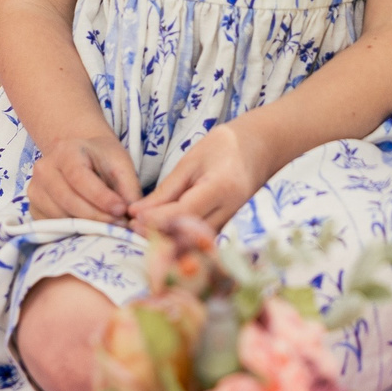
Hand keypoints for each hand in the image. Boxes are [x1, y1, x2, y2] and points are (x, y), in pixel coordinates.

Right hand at [26, 133, 142, 222]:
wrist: (80, 157)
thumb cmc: (102, 159)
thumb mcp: (121, 164)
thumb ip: (129, 188)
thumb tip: (132, 215)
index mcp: (67, 151)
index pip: (79, 177)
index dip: (101, 197)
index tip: (121, 211)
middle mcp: (44, 168)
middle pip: (67, 199)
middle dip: (96, 216)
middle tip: (119, 225)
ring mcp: (35, 189)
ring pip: (59, 216)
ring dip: (85, 227)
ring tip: (108, 226)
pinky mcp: (34, 207)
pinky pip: (52, 226)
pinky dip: (72, 231)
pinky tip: (89, 227)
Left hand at [129, 122, 268, 235]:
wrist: (258, 149)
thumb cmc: (223, 147)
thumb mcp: (191, 161)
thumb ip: (166, 190)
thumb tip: (137, 212)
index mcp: (221, 188)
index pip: (184, 212)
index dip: (157, 219)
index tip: (133, 218)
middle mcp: (231, 211)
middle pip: (189, 234)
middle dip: (158, 234)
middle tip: (132, 228)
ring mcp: (233, 223)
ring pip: (195, 243)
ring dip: (167, 241)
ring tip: (143, 232)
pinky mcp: (229, 229)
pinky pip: (202, 241)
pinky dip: (180, 241)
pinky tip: (161, 235)